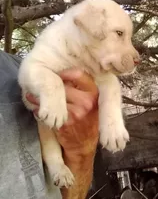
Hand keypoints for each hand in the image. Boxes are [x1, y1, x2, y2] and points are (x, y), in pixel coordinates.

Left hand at [27, 69, 98, 197]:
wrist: (85, 143)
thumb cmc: (87, 119)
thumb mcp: (90, 102)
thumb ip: (80, 89)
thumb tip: (59, 76)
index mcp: (93, 94)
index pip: (78, 74)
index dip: (65, 73)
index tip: (56, 76)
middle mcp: (86, 102)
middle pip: (62, 86)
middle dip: (48, 86)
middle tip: (37, 85)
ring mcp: (76, 113)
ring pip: (52, 99)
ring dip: (38, 98)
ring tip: (31, 97)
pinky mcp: (65, 123)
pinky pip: (48, 112)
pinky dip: (39, 110)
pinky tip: (36, 110)